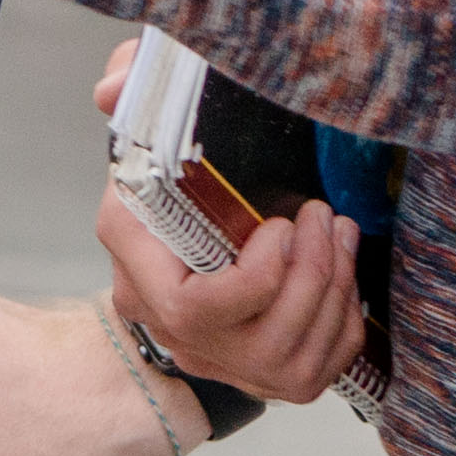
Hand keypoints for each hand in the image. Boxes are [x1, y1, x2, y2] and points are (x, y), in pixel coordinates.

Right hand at [84, 34, 371, 410]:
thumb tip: (111, 93)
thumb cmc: (182, 156)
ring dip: (332, 296)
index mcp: (138, 267)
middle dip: (309, 280)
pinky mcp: (260, 374)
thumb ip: (133, 82)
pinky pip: (316, 371)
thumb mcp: (158, 104)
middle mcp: (171, 327)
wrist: (198, 208)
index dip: (253, 281)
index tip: (282, 223)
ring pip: (290, 362)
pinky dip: (342, 324)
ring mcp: (217, 359)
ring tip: (341, 232)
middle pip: (253, 341)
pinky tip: (344, 271)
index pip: (190, 309)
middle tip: (326, 216)